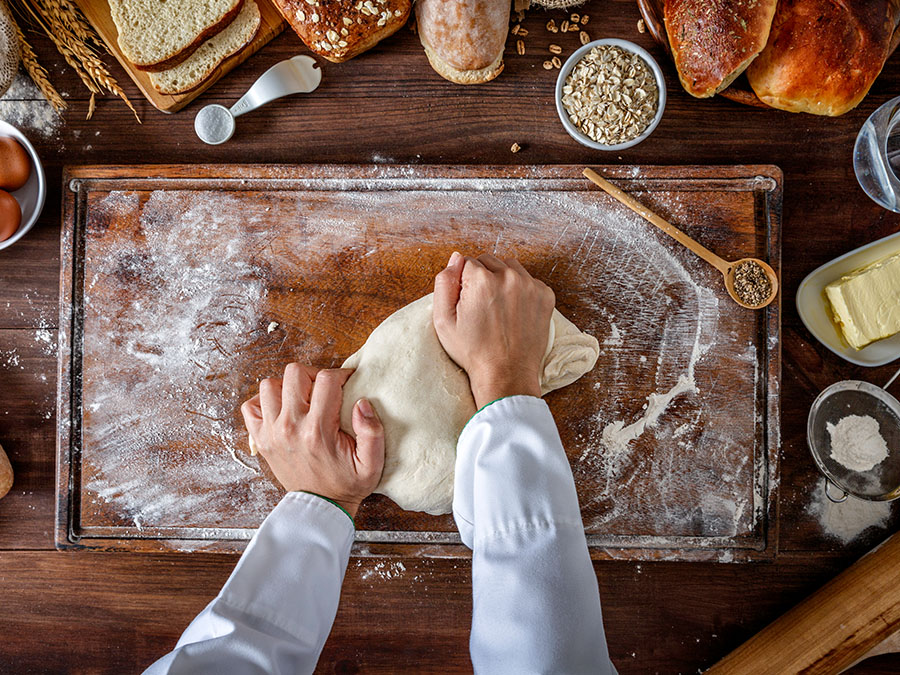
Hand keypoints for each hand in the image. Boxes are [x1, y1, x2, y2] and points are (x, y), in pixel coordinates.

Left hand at [240, 364, 384, 518]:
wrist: (320, 508)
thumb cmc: (346, 484)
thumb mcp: (371, 464)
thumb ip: (373, 432)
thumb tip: (362, 402)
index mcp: (318, 430)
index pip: (326, 380)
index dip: (341, 374)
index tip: (348, 382)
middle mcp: (290, 427)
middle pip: (294, 373)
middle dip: (314, 375)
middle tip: (325, 389)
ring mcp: (271, 432)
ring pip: (270, 385)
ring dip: (288, 386)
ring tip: (303, 398)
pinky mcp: (261, 439)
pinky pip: (251, 406)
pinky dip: (264, 401)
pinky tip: (282, 408)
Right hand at [433, 252, 554, 408]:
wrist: (507, 374)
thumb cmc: (473, 351)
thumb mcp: (444, 320)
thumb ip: (444, 282)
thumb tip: (456, 257)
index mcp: (481, 280)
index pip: (467, 262)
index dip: (463, 282)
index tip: (467, 303)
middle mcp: (508, 277)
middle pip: (488, 261)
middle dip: (482, 278)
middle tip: (481, 307)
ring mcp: (530, 285)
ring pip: (509, 267)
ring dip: (502, 280)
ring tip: (498, 308)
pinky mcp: (545, 295)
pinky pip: (528, 280)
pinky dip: (520, 290)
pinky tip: (513, 312)